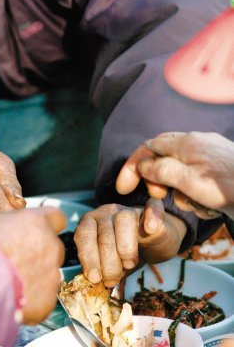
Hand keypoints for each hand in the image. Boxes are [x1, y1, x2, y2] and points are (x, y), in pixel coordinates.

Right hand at [0, 207, 65, 323]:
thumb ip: (2, 224)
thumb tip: (2, 228)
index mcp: (36, 222)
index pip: (56, 217)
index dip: (46, 225)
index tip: (36, 232)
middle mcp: (50, 245)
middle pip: (53, 248)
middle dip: (39, 254)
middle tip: (16, 261)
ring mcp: (52, 274)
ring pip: (48, 275)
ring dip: (34, 278)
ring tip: (8, 283)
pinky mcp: (48, 300)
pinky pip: (42, 299)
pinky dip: (30, 300)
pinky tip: (11, 298)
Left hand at [74, 199, 186, 287]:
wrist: (155, 244)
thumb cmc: (126, 255)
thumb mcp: (109, 262)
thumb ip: (100, 268)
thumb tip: (94, 280)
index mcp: (91, 222)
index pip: (84, 234)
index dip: (88, 257)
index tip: (94, 278)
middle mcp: (107, 212)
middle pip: (105, 234)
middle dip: (108, 262)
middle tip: (112, 280)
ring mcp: (130, 208)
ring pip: (124, 220)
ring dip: (126, 248)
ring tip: (129, 265)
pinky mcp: (153, 210)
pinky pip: (152, 207)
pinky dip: (151, 216)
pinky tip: (149, 229)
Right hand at [116, 132, 233, 218]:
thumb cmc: (228, 187)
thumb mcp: (190, 182)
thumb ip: (163, 171)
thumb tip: (144, 165)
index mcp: (185, 142)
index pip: (147, 148)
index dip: (132, 167)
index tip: (123, 188)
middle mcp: (196, 141)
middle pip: (163, 156)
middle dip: (157, 178)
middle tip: (161, 196)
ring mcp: (210, 151)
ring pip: (181, 169)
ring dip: (180, 190)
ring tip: (194, 204)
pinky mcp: (221, 163)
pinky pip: (198, 175)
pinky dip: (196, 191)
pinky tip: (209, 205)